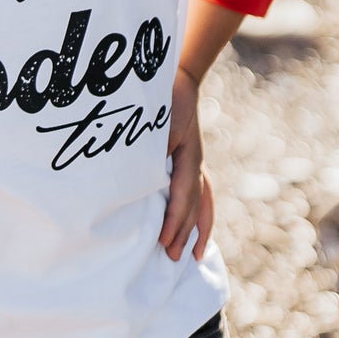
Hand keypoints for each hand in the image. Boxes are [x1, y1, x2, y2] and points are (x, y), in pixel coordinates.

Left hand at [160, 69, 214, 261]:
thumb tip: (137, 181)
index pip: (183, 195)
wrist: (178, 80)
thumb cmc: (159, 99)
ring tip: (193, 255)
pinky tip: (196, 228)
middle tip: (170, 258)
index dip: (174, 220)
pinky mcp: (191, 162)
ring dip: (197, 228)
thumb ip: (149, 151)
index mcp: (187, 156)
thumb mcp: (153, 125)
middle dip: (184, 233)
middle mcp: (195, 163)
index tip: (163, 241)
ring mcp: (196, 163)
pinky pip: (201, 193)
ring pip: (202, 202)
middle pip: (194, 205)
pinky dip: (200, 213)